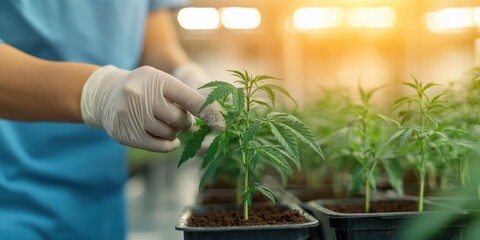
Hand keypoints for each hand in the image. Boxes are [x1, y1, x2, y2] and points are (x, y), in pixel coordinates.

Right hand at [81, 65, 224, 151]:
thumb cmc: (145, 88)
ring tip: (162, 122)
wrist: (106, 93)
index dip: (209, 113)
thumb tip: (215, 120)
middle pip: (179, 120)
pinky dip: (168, 145)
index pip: (190, 98)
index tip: (223, 125)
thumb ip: (187, 98)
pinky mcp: (124, 133)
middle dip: (184, 122)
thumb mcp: (163, 82)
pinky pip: (158, 146)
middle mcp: (141, 94)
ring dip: (172, 132)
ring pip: (168, 134)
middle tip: (178, 118)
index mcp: (157, 79)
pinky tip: (167, 139)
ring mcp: (130, 114)